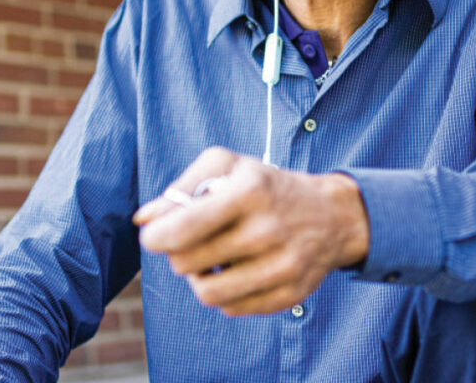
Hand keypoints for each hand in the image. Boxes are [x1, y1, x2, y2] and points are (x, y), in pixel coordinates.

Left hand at [133, 147, 369, 314]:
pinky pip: (231, 308)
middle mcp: (268, 229)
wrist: (332, 215)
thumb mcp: (228, 167)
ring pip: (206, 293)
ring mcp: (282, 266)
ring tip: (207, 261)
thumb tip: (143, 218)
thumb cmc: (266, 186)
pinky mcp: (289, 295)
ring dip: (197, 278)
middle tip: (188, 243)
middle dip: (177, 254)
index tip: (154, 236)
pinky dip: (223, 293)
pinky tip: (235, 272)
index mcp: (250, 191)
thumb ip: (182, 187)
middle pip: (187, 262)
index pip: (183, 228)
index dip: (156, 237)